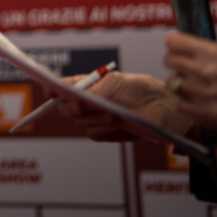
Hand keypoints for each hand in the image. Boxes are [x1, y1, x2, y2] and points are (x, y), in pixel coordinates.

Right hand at [55, 71, 191, 142]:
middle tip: (82, 105)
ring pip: (79, 122)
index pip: (62, 87)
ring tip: (113, 114)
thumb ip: (93, 90)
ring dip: (94, 118)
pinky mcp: (107, 133)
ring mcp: (97, 118)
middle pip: (64, 107)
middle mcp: (89, 102)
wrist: (166, 110)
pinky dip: (101, 129)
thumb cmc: (143, 89)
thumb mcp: (116, 82)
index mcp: (89, 84)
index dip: (52, 89)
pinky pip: (93, 134)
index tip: (50, 90)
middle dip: (71, 107)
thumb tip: (75, 98)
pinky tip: (115, 124)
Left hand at [164, 32, 216, 144]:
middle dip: (174, 62)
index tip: (174, 47)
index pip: (173, 42)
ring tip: (192, 87)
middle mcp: (204, 72)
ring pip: (172, 84)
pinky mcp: (205, 115)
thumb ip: (214, 53)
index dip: (173, 44)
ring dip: (180, 84)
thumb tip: (197, 51)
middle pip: (168, 61)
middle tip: (181, 67)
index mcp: (213, 54)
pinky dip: (186, 103)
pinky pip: (181, 105)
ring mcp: (203, 94)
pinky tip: (197, 102)